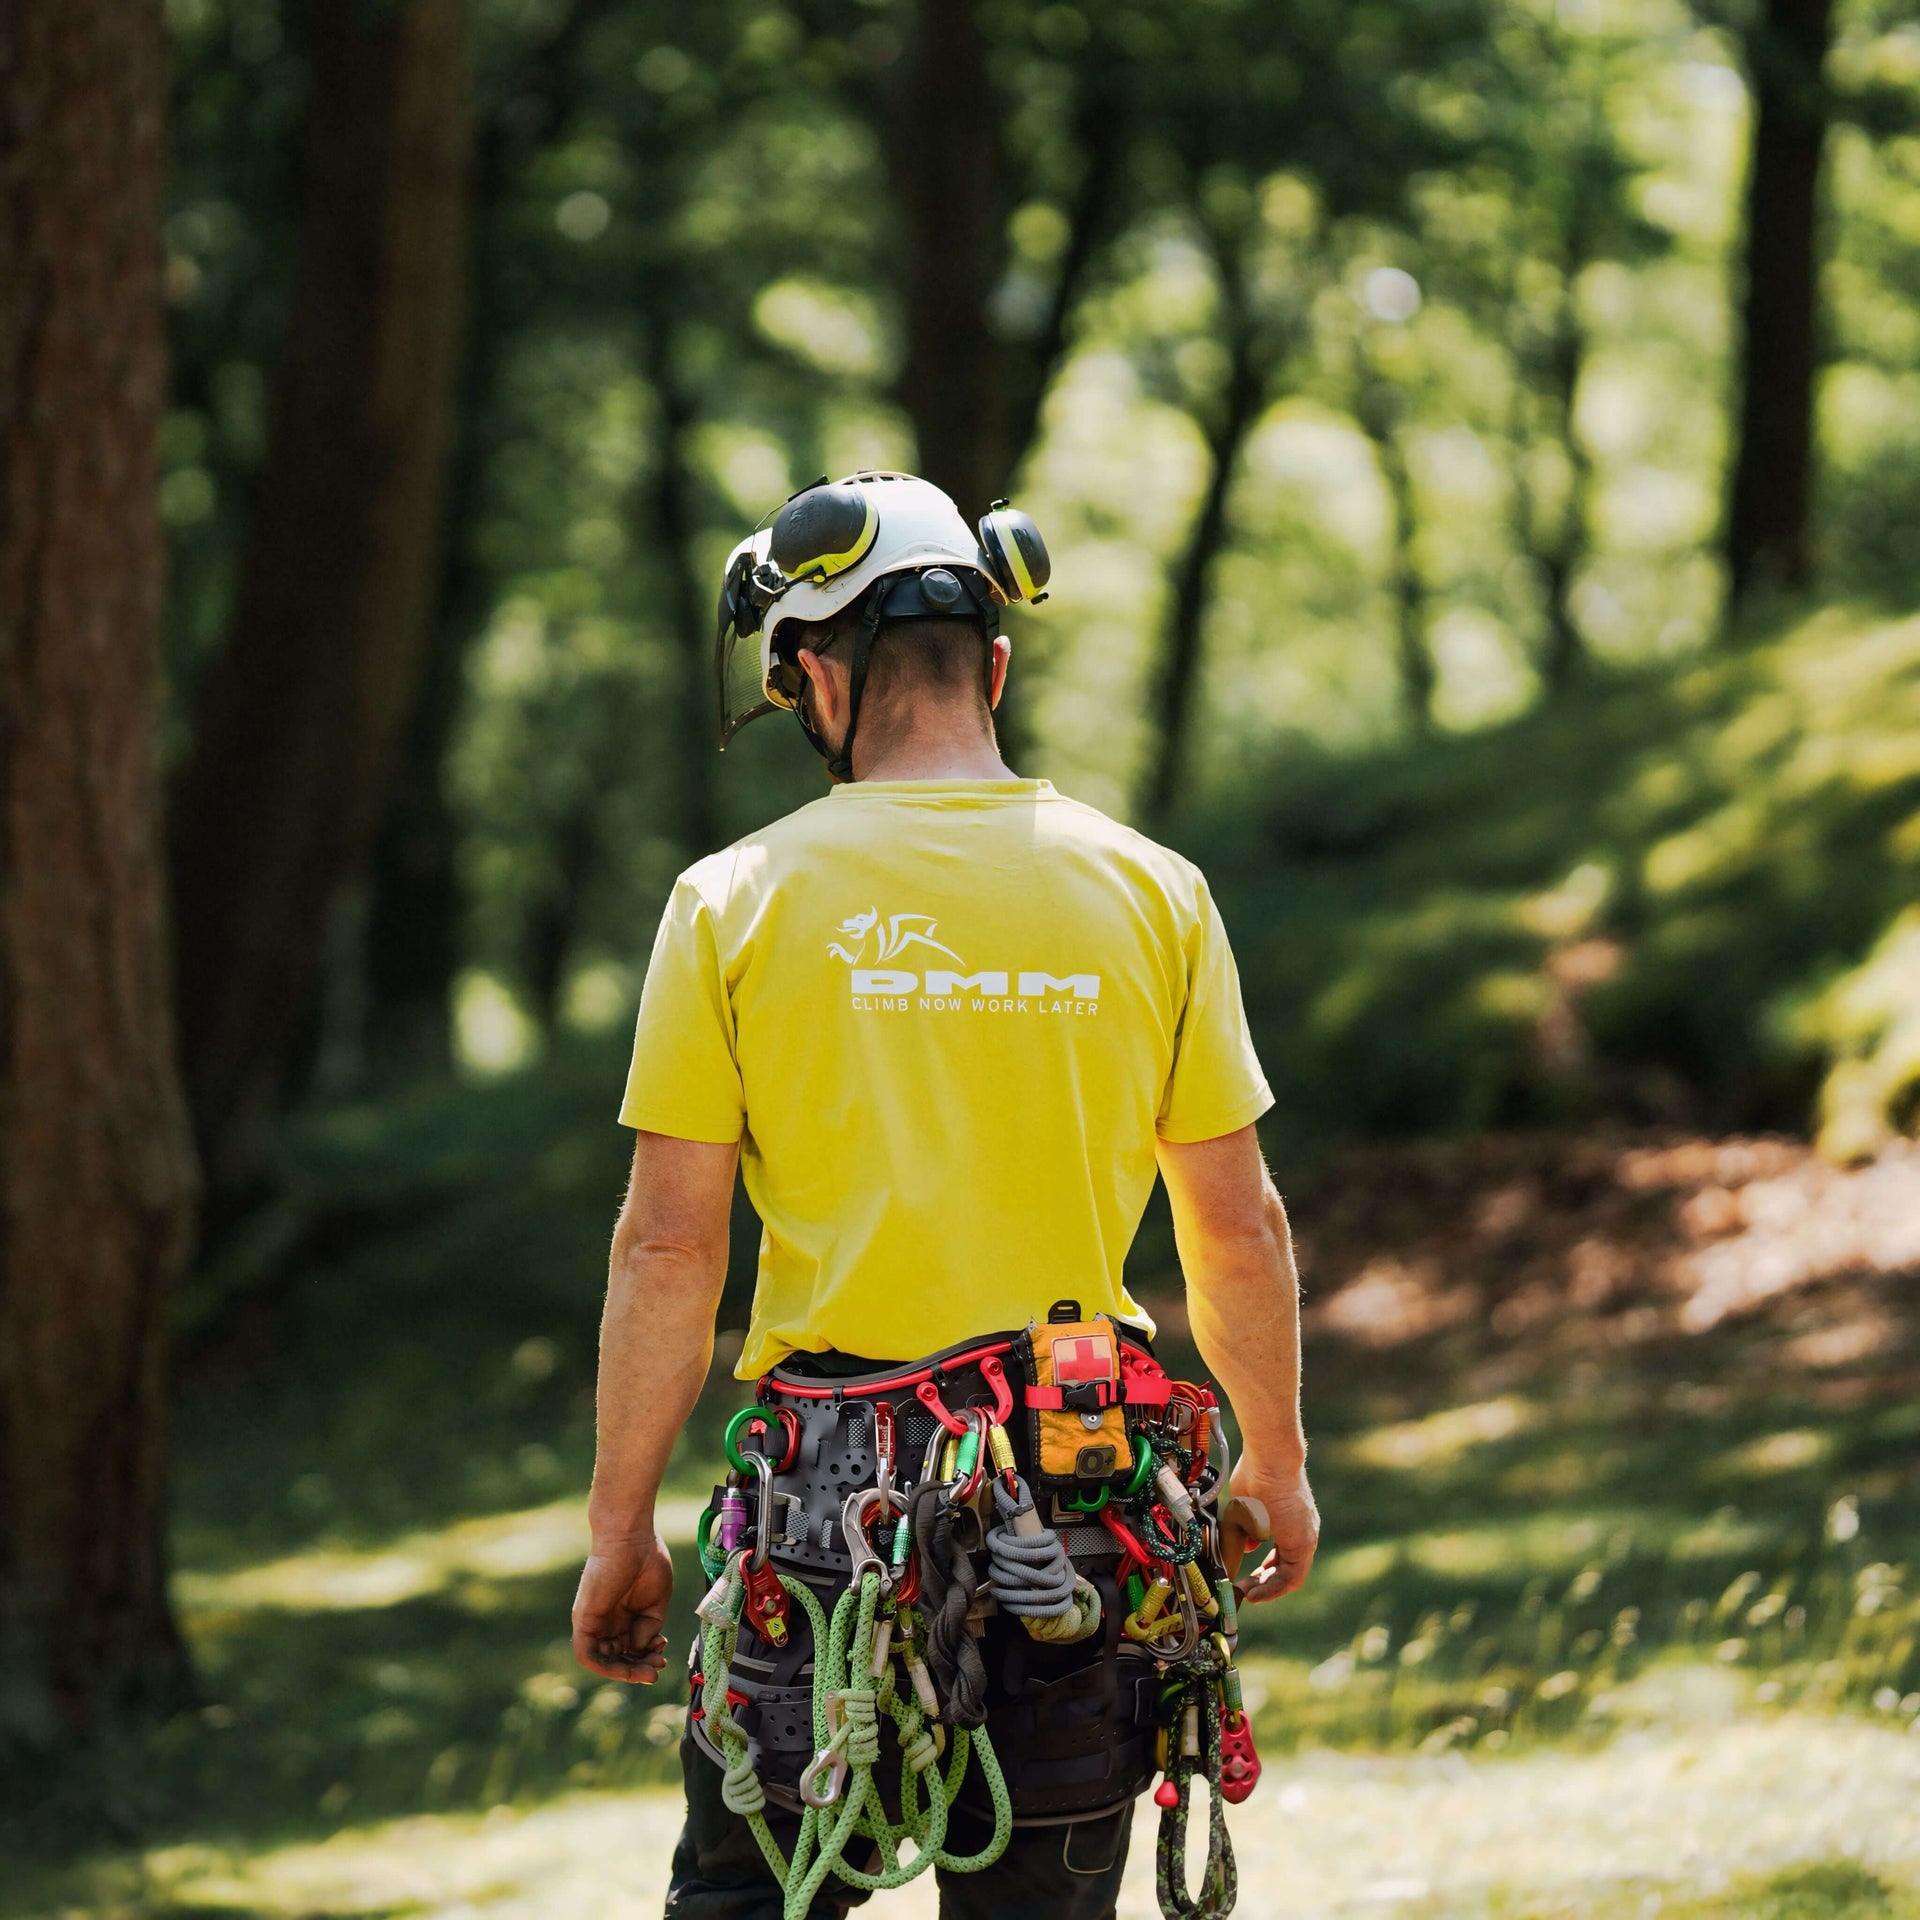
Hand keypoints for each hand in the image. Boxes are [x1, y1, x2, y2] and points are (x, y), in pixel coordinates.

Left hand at [572, 1533, 673, 1682]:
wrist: (632, 1537)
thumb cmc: (647, 1561)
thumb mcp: (657, 1602)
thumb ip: (650, 1628)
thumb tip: (640, 1647)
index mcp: (625, 1616)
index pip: (631, 1649)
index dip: (646, 1657)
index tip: (664, 1655)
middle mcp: (607, 1622)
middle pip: (618, 1657)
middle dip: (638, 1668)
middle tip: (658, 1668)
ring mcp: (594, 1622)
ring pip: (603, 1660)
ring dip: (624, 1672)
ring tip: (648, 1671)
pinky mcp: (583, 1620)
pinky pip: (586, 1653)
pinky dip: (604, 1667)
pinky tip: (625, 1670)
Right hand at [1222, 1459, 1318, 1604]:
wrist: (1270, 1460)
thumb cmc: (1255, 1476)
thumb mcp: (1243, 1512)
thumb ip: (1246, 1535)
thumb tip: (1246, 1551)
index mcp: (1289, 1522)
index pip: (1279, 1555)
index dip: (1263, 1570)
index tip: (1244, 1578)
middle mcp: (1301, 1532)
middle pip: (1285, 1568)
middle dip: (1262, 1582)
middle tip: (1243, 1590)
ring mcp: (1305, 1538)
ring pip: (1290, 1575)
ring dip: (1268, 1588)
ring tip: (1248, 1596)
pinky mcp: (1303, 1544)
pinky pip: (1291, 1577)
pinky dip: (1274, 1588)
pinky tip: (1257, 1593)